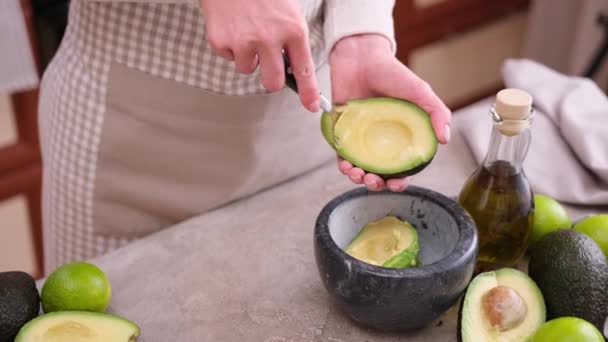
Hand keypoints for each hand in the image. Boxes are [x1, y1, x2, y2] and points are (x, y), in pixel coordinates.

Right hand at [200, 0, 319, 111]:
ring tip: (246, 31)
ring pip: (247, 70)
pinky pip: (228, 57)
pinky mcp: (220, 41)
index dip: (309, 93)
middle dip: (271, 79)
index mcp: (293, 29)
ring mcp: (243, 42)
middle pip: (273, 83)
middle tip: (268, 66)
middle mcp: (269, 39)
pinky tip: (232, 26)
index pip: (304, 70)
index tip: (312, 106)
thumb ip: (291, 38)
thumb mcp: (288, 9)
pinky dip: (230, 46)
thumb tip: (291, 69)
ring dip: (248, 57)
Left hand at [329, 34, 450, 191]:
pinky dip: (343, 165)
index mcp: (401, 137)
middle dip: (377, 184)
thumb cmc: (393, 74)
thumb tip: (445, 139)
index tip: (397, 183)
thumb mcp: (420, 92)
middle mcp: (380, 142)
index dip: (401, 180)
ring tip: (359, 175)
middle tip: (375, 181)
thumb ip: (436, 113)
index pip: (402, 167)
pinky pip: (341, 155)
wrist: (362, 57)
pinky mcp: (342, 132)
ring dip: (358, 178)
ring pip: (359, 168)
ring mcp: (360, 138)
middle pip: (379, 173)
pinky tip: (346, 166)